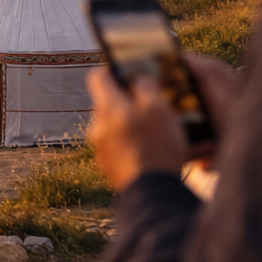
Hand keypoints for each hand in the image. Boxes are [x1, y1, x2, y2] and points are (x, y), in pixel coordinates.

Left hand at [86, 55, 239, 192]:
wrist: (151, 193)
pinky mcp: (110, 167)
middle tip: (154, 102)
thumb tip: (139, 79)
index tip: (129, 69)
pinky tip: (158, 151)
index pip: (98, 77)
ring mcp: (102, 149)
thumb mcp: (158, 108)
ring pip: (119, 127)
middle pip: (110, 104)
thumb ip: (146, 87)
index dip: (113, 69)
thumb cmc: (156, 146)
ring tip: (162, 130)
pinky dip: (138, 145)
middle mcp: (99, 127)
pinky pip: (123, 148)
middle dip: (131, 101)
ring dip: (136, 125)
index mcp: (108, 107)